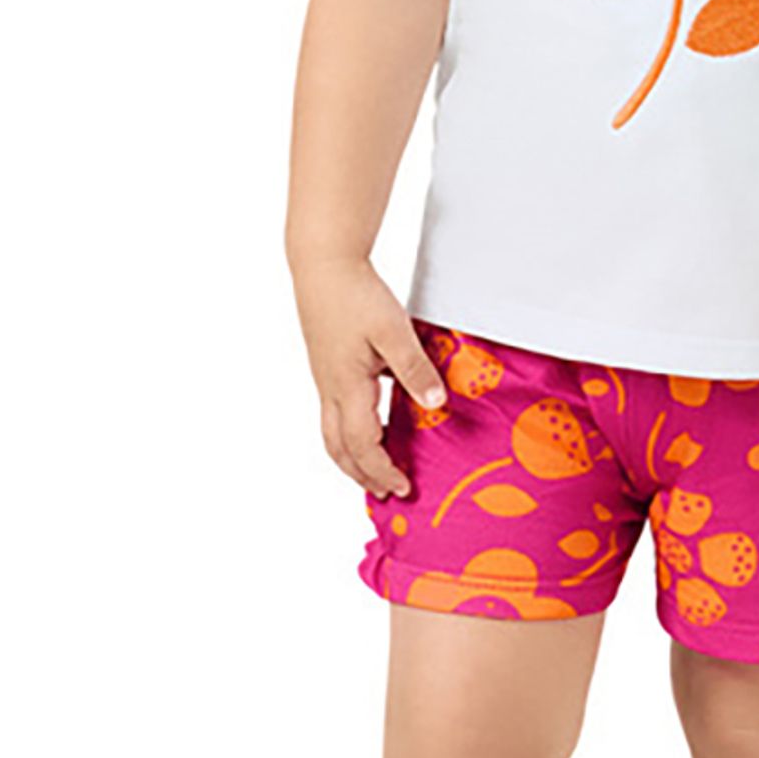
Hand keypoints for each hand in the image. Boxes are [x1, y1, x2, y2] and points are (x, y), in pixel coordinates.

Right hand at [294, 257, 446, 500]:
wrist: (323, 265)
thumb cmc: (356, 294)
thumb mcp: (393, 329)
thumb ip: (413, 367)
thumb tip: (435, 403)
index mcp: (347, 387)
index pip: (363, 446)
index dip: (383, 472)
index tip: (404, 487)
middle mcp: (331, 389)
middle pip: (339, 450)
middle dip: (364, 476)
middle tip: (389, 492)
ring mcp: (325, 379)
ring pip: (332, 433)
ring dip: (353, 457)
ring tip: (377, 469)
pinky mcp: (327, 366)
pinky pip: (334, 413)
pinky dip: (351, 432)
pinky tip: (374, 423)